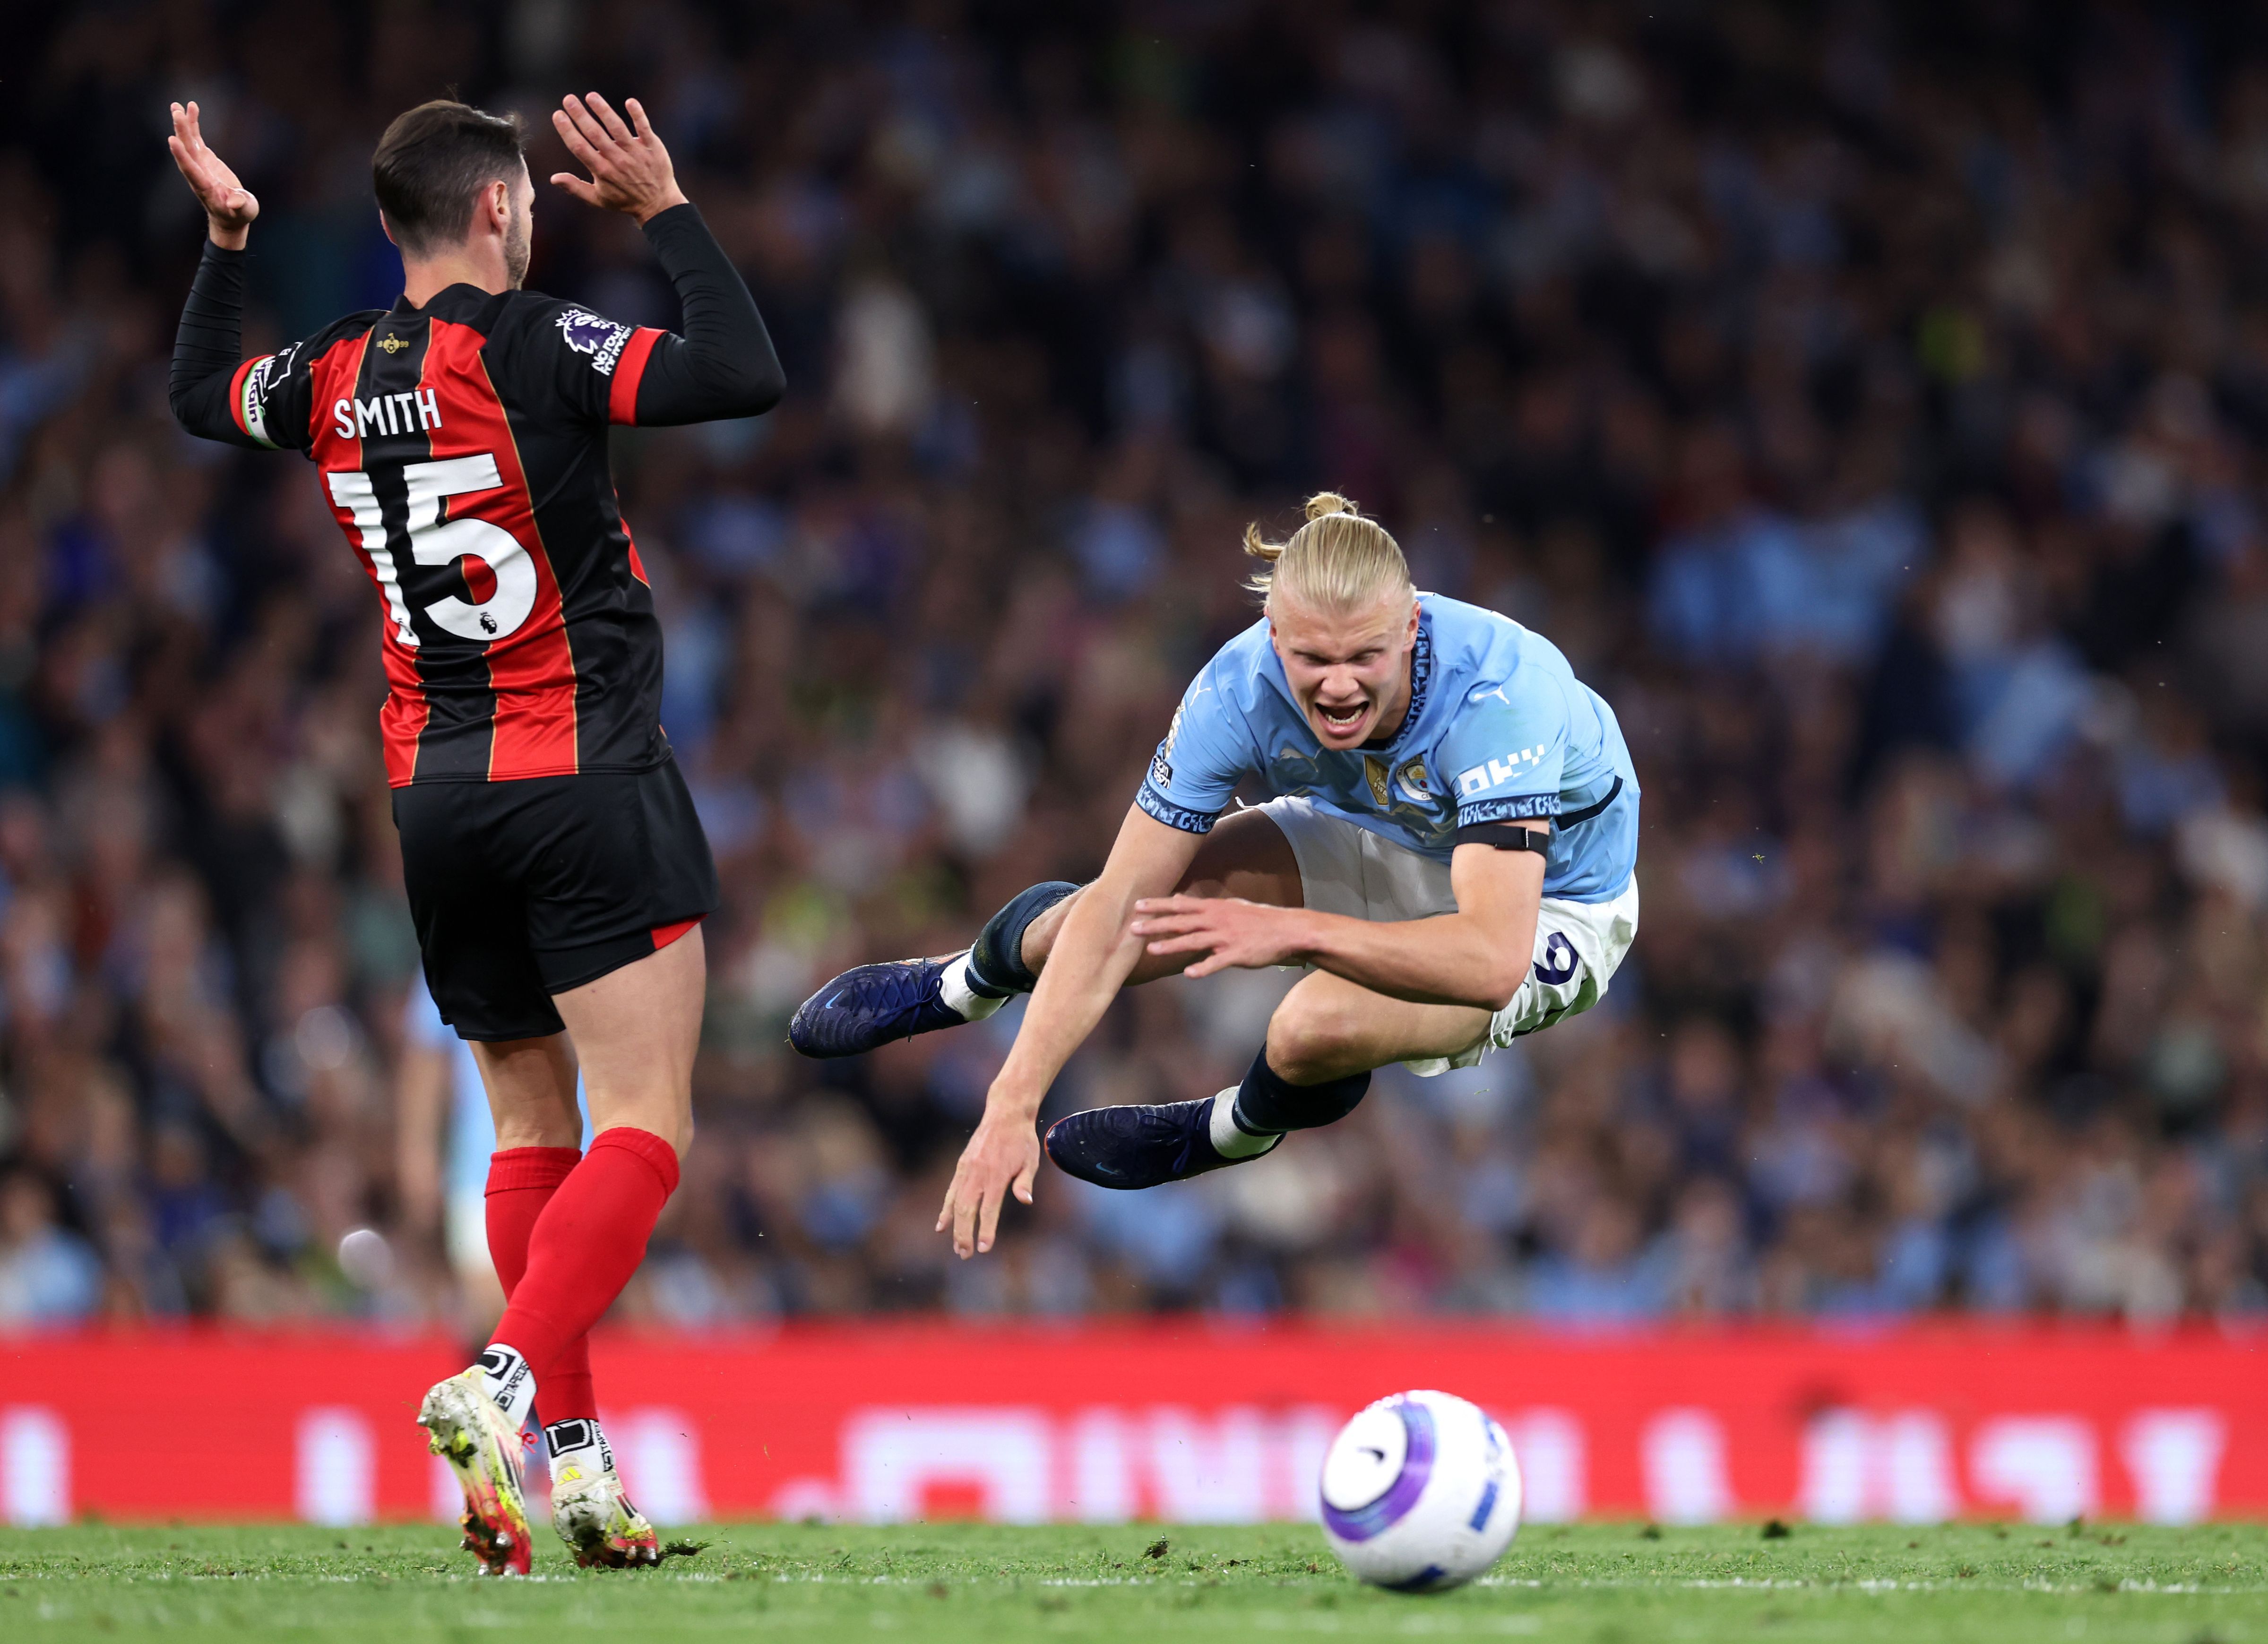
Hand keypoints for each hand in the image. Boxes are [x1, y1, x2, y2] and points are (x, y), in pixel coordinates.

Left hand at [167, 101, 256, 249]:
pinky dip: (193, 124)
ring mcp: (199, 165)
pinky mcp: (204, 158)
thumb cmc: (238, 215)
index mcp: (205, 187)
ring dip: (182, 124)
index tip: (172, 140)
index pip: (191, 170)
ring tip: (176, 105)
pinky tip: (191, 108)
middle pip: (187, 151)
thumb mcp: (244, 212)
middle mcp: (198, 174)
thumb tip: (236, 203)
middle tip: (176, 113)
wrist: (230, 215)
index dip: (182, 155)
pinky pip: (196, 139)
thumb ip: (241, 206)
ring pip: (188, 142)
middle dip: (181, 132)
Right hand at [550, 93, 688, 223]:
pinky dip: (638, 115)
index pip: (580, 148)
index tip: (558, 115)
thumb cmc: (625, 200)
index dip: (568, 131)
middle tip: (568, 98)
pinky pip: (644, 128)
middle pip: (595, 134)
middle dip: (580, 116)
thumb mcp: (599, 199)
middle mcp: (617, 160)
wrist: (659, 205)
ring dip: (603, 110)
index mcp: (602, 171)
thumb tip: (553, 179)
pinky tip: (630, 101)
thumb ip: (575, 187)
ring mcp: (635, 153)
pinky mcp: (652, 147)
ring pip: (617, 128)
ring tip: (591, 96)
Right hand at [936, 1102, 1040, 1258]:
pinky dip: (946, 1210)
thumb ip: (1025, 1182)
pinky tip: (942, 1225)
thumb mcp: (1031, 1160)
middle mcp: (979, 1174)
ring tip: (956, 1248)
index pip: (989, 1209)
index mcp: (997, 1175)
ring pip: (956, 1203)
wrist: (1005, 1114)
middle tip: (965, 1255)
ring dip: (955, 1227)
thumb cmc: (1022, 1140)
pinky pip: (951, 1192)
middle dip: (965, 1234)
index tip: (984, 1248)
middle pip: (967, 1210)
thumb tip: (1026, 1201)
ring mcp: (967, 1170)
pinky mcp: (961, 1166)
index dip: (986, 1229)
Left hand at [1130, 894, 1306, 977]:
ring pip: (1194, 940)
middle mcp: (1217, 920)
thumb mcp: (1230, 906)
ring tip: (1151, 949)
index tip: (1137, 906)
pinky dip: (1203, 968)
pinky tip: (1189, 974)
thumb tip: (1178, 900)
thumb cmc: (1258, 919)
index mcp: (1214, 908)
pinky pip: (1218, 962)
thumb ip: (1203, 906)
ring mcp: (1227, 937)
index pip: (1180, 905)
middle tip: (1133, 927)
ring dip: (1172, 945)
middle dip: (1156, 924)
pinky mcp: (1238, 954)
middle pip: (1181, 922)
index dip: (1157, 906)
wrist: (1288, 930)